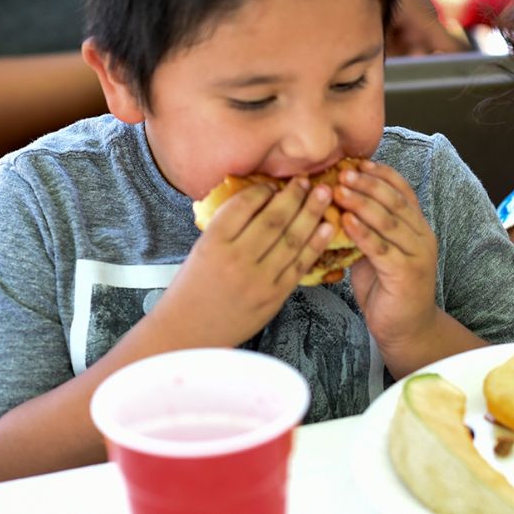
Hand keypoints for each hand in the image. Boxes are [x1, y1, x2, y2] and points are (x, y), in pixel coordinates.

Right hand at [151, 178, 335, 346]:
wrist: (187, 332)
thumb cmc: (192, 288)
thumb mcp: (201, 250)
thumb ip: (227, 227)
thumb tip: (260, 198)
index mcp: (213, 243)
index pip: (243, 206)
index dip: (263, 191)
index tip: (273, 184)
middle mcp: (236, 260)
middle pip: (273, 220)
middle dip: (294, 196)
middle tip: (306, 180)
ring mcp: (258, 280)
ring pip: (291, 240)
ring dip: (311, 213)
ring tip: (324, 195)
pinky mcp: (274, 296)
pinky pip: (300, 265)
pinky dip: (316, 244)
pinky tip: (326, 227)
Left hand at [338, 160, 440, 353]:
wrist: (407, 330)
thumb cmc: (387, 290)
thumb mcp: (377, 253)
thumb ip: (366, 230)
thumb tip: (335, 205)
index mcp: (417, 227)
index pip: (403, 191)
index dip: (381, 174)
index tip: (357, 162)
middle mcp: (422, 236)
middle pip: (396, 201)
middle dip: (368, 184)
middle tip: (343, 172)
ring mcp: (417, 254)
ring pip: (389, 221)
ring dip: (362, 203)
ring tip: (339, 190)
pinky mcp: (406, 273)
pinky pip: (381, 248)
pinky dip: (362, 232)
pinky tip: (345, 220)